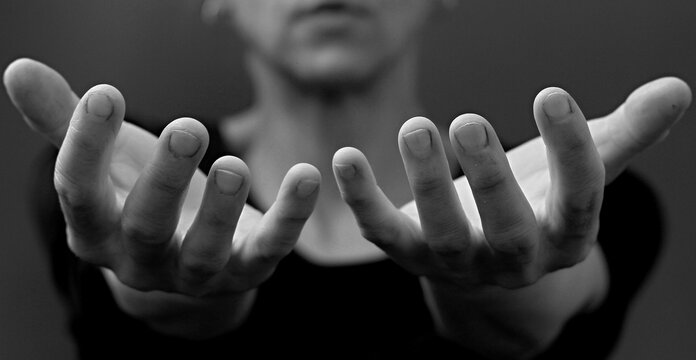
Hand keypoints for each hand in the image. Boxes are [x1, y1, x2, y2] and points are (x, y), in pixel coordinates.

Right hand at [4, 58, 320, 338]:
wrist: (186, 254)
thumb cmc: (142, 194)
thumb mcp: (109, 161)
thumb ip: (67, 121)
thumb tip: (17, 69)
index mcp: (96, 231)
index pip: (79, 194)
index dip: (87, 145)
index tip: (107, 92)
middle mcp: (142, 261)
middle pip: (145, 228)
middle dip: (165, 181)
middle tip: (188, 128)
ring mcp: (196, 273)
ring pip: (205, 252)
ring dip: (222, 210)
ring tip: (234, 164)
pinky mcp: (246, 270)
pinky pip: (270, 248)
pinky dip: (290, 216)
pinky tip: (306, 175)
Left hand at [332, 78, 690, 357]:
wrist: (491, 255)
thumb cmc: (537, 201)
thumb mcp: (577, 173)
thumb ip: (621, 135)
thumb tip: (677, 89)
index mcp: (564, 237)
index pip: (579, 203)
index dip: (572, 153)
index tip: (553, 95)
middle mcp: (514, 259)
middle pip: (508, 230)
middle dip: (491, 179)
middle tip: (471, 120)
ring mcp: (460, 263)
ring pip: (444, 235)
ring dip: (426, 185)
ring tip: (418, 126)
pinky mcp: (412, 256)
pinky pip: (384, 233)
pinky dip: (362, 199)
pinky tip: (343, 156)